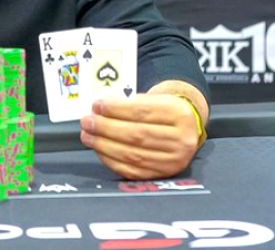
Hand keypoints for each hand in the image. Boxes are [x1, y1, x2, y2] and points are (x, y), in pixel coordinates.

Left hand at [79, 93, 200, 179]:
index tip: (97, 106)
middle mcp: (181, 139)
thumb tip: (100, 110)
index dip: (116, 110)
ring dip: (104, 145)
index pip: (142, 112)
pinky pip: (132, 171)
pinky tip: (100, 150)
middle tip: (88, 122)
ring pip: (133, 154)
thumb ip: (130, 103)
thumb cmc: (164, 112)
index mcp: (179, 114)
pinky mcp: (163, 175)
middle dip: (106, 128)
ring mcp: (173, 160)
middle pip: (137, 134)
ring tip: (88, 136)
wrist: (186, 129)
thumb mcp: (155, 99)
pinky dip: (112, 161)